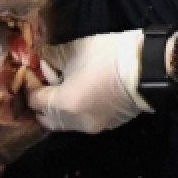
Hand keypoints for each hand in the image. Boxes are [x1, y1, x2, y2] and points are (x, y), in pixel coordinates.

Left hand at [26, 29, 151, 133]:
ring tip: (60, 87)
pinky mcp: (107, 126)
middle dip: (41, 101)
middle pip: (47, 118)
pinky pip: (80, 123)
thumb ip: (52, 57)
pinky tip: (78, 93)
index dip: (30, 85)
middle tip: (42, 81)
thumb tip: (40, 59)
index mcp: (65, 104)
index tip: (31, 70)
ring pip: (63, 123)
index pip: (35, 101)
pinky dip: (72, 111)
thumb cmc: (108, 56)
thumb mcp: (75, 50)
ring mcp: (93, 127)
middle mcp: (76, 122)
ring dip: (56, 108)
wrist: (147, 68)